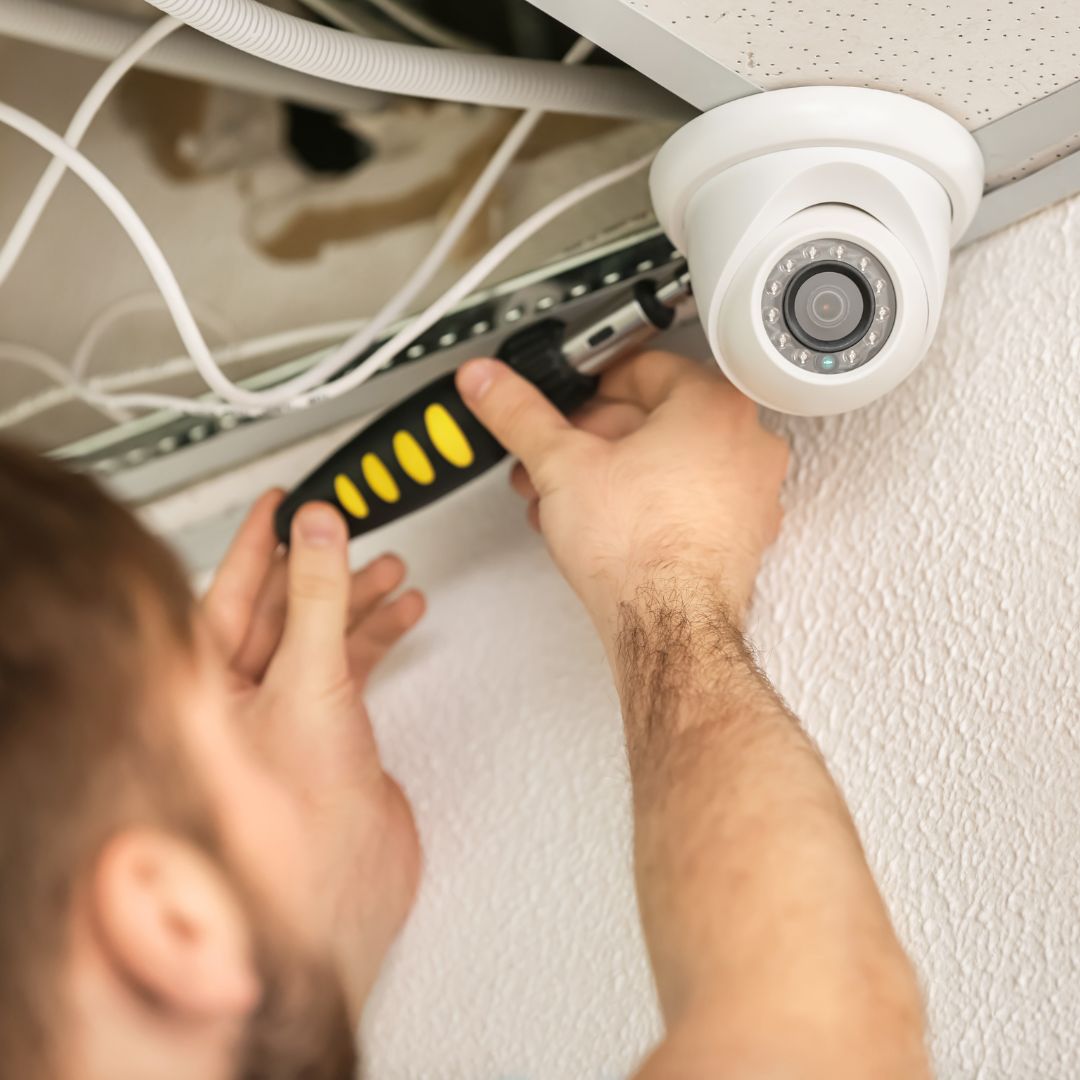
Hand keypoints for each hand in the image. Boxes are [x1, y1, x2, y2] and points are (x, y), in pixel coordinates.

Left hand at [201, 491, 424, 1006]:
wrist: (345, 890)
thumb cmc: (297, 815)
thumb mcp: (308, 680)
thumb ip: (319, 596)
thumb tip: (318, 528)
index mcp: (209, 680)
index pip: (229, 589)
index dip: (258, 540)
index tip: (280, 501)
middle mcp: (243, 694)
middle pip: (283, 607)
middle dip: (320, 566)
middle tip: (345, 528)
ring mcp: (289, 713)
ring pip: (322, 634)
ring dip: (357, 598)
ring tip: (389, 568)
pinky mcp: (333, 731)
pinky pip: (352, 664)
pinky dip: (379, 636)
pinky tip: (402, 615)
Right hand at [456, 351, 787, 639]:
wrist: (667, 629)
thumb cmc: (641, 552)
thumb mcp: (560, 464)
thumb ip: (519, 414)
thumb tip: (489, 384)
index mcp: (714, 406)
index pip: (644, 368)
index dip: (589, 388)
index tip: (567, 404)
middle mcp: (747, 444)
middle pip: (656, 419)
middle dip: (593, 441)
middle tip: (558, 458)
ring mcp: (751, 495)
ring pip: (671, 465)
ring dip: (613, 476)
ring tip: (569, 498)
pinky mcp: (743, 538)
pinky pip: (688, 504)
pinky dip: (646, 507)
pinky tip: (605, 527)